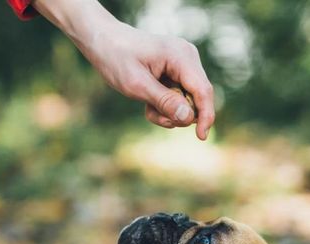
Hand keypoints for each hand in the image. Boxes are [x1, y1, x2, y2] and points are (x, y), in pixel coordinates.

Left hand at [83, 22, 214, 139]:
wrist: (104, 41)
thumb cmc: (117, 58)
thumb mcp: (137, 84)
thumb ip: (164, 102)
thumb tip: (189, 118)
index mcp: (181, 56)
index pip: (203, 90)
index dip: (205, 115)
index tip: (201, 137)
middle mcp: (188, 57)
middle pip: (198, 98)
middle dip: (178, 114)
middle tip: (152, 114)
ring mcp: (184, 63)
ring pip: (188, 101)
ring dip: (168, 112)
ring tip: (147, 107)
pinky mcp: (178, 71)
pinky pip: (180, 97)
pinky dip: (165, 106)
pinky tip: (149, 101)